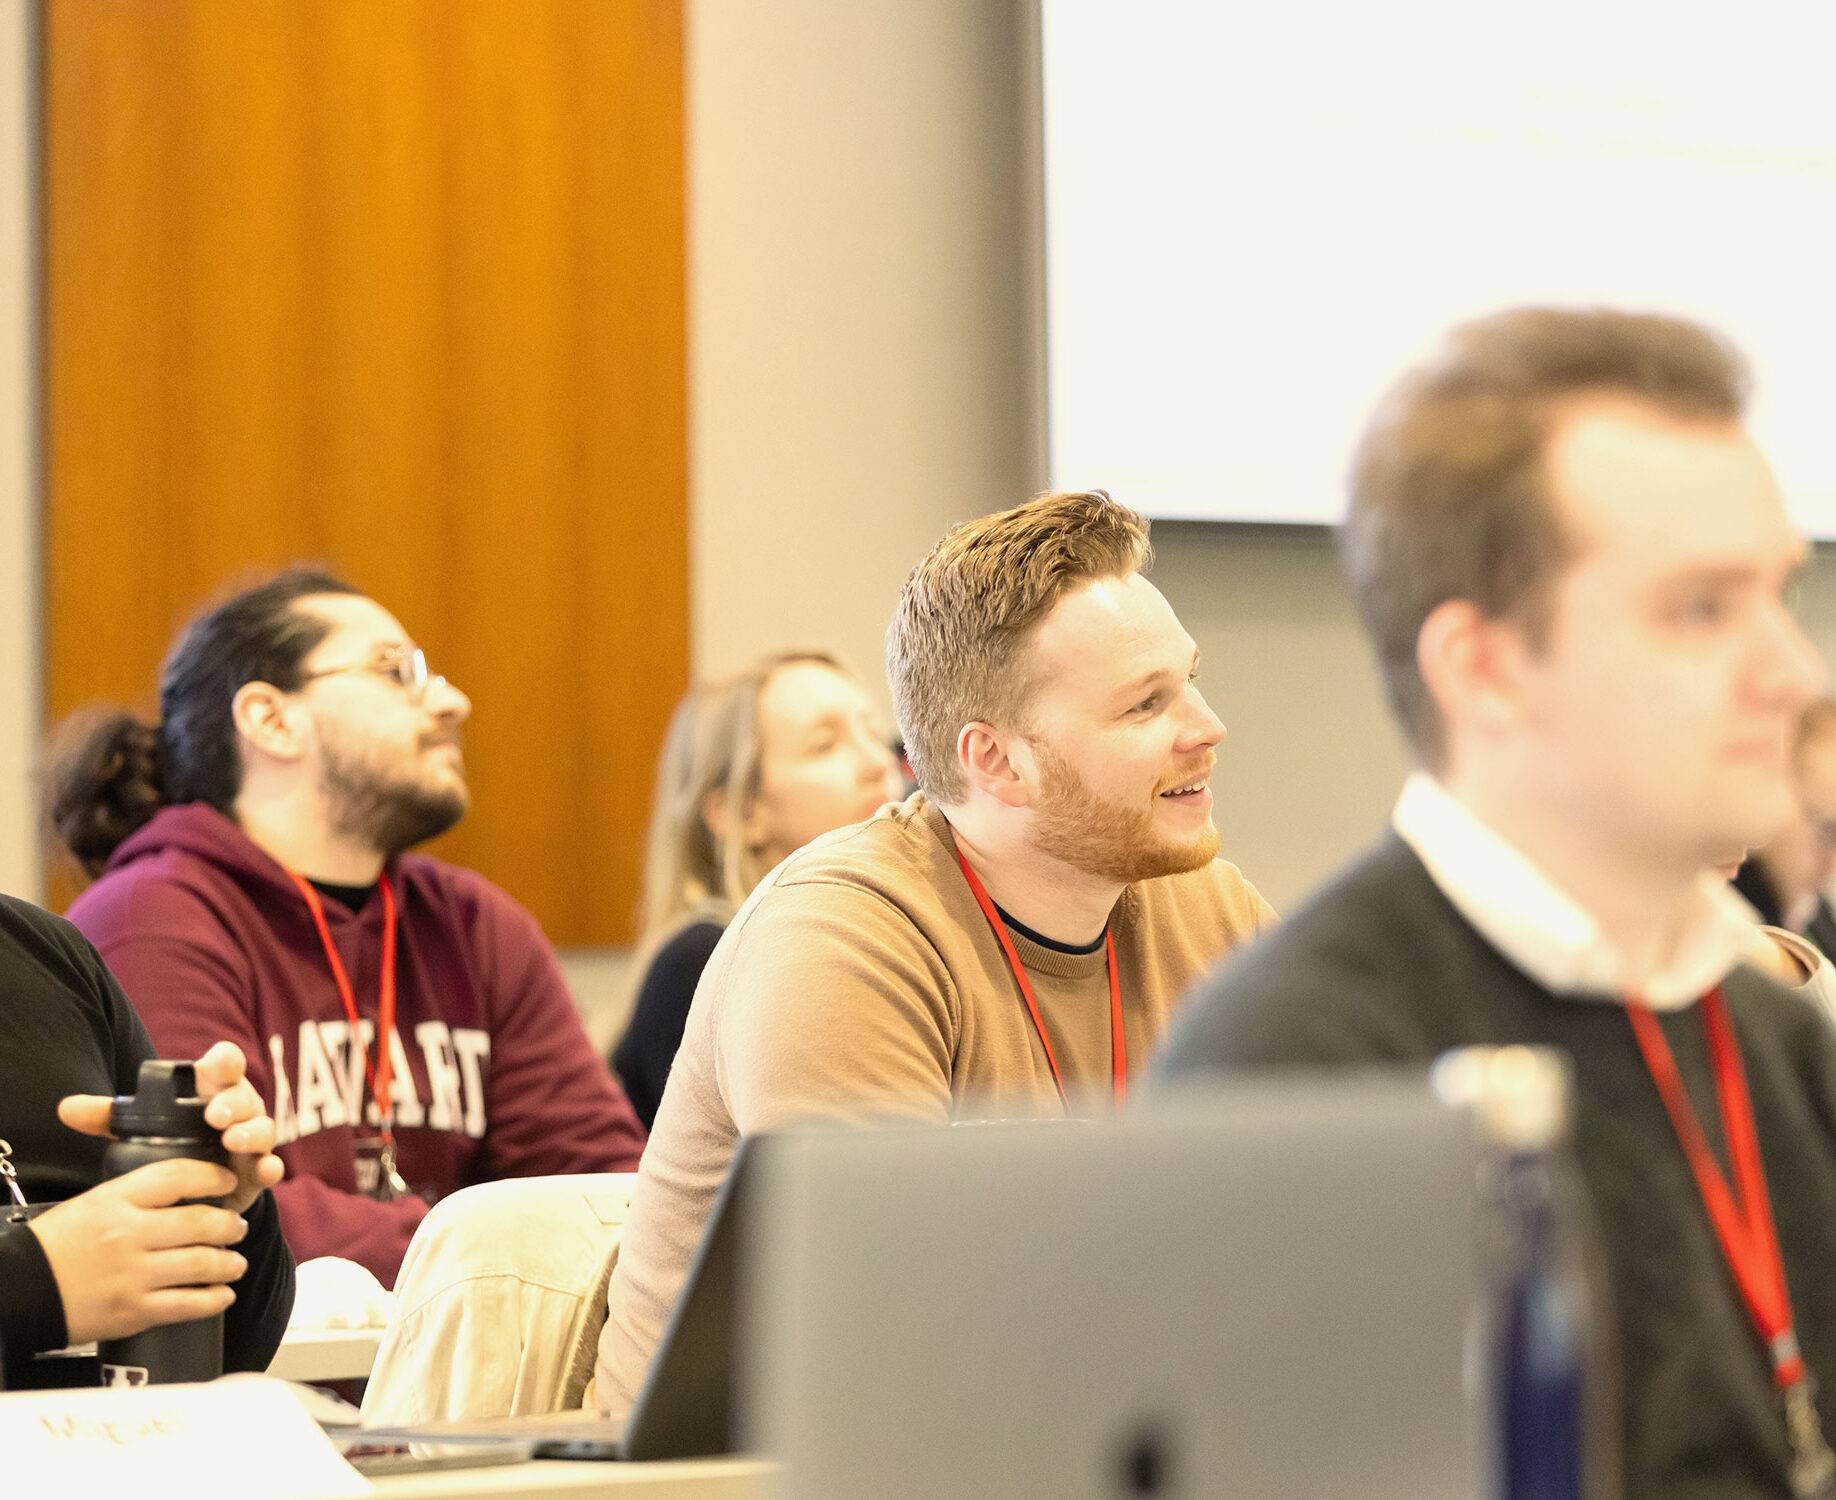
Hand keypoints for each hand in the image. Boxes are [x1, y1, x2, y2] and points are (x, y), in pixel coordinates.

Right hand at [26, 1158, 250, 1345]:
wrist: (20, 1291)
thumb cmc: (54, 1246)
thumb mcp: (92, 1203)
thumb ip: (136, 1195)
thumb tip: (184, 1187)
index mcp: (115, 1201)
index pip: (178, 1176)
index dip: (212, 1176)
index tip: (227, 1180)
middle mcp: (128, 1235)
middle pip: (200, 1221)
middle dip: (230, 1224)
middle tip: (237, 1226)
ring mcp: (133, 1275)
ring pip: (202, 1263)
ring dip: (229, 1262)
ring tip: (235, 1262)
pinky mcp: (134, 1311)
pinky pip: (188, 1304)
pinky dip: (214, 1299)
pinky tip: (224, 1294)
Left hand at [57, 1041, 285, 1212]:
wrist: (198, 1182)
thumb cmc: (173, 1141)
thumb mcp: (139, 1126)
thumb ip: (108, 1117)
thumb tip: (66, 1109)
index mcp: (212, 1090)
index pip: (225, 1064)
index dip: (224, 1061)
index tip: (217, 1066)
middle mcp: (238, 1110)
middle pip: (244, 1097)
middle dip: (233, 1103)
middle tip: (215, 1116)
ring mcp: (251, 1139)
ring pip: (262, 1129)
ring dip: (252, 1133)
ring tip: (233, 1141)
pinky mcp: (257, 1171)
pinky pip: (272, 1166)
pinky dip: (272, 1168)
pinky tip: (266, 1170)